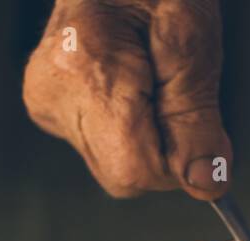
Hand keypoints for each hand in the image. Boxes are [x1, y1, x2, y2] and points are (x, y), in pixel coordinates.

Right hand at [22, 0, 231, 198]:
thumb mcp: (192, 47)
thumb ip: (196, 121)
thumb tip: (204, 184)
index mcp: (84, 71)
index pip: (133, 169)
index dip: (176, 162)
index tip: (198, 127)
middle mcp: (52, 93)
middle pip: (122, 174)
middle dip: (163, 149)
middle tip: (174, 91)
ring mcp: (45, 103)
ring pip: (113, 166)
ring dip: (147, 138)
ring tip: (149, 78)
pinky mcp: (48, 109)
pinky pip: (103, 148)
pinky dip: (129, 128)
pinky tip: (130, 86)